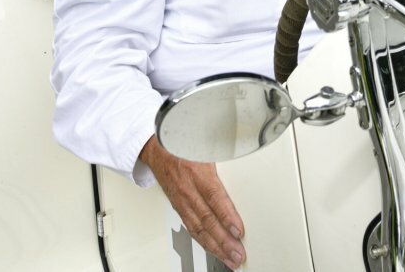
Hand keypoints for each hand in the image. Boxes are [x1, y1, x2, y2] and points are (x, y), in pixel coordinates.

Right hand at [140, 136, 245, 268]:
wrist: (156, 149)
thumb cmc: (183, 145)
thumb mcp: (205, 145)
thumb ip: (225, 153)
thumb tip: (248, 155)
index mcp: (196, 171)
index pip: (213, 196)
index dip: (226, 215)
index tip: (238, 230)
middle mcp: (187, 189)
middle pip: (206, 219)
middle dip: (223, 240)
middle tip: (238, 254)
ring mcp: (181, 200)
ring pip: (198, 228)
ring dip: (215, 246)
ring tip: (229, 258)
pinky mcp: (179, 207)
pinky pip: (191, 227)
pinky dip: (204, 241)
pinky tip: (214, 249)